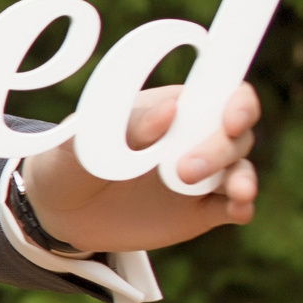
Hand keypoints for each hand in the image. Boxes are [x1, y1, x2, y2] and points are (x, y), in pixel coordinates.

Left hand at [21, 82, 260, 252]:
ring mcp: (201, 174)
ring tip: (235, 193)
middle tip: (182, 170)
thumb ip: (127, 126)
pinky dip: (242, 206)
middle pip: (235, 134)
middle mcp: (195, 137)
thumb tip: (169, 111)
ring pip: (240, 169)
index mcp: (173, 107)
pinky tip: (238, 210)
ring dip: (243, 179)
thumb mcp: (85, 141)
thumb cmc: (71, 159)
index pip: (223, 92)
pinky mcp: (200, 209)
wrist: (60, 209)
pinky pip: (234, 205)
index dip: (238, 103)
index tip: (231, 119)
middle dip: (219, 149)